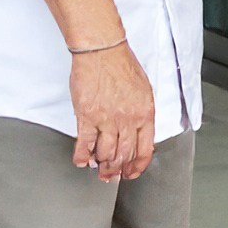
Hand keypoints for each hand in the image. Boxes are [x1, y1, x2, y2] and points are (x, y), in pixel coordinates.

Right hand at [71, 44, 155, 181]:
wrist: (103, 51)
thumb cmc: (122, 66)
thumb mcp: (144, 91)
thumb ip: (142, 113)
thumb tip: (140, 132)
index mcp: (145, 114)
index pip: (145, 149)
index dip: (138, 166)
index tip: (132, 172)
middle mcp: (127, 120)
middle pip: (124, 155)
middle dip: (118, 169)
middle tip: (112, 175)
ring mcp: (106, 119)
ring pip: (106, 153)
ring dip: (102, 165)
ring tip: (99, 169)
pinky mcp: (87, 116)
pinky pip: (85, 143)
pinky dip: (82, 155)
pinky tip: (82, 161)